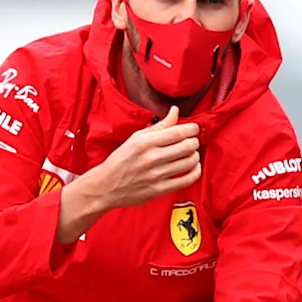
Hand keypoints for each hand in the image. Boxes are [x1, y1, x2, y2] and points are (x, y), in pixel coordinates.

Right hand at [60, 107, 201, 241]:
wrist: (106, 186)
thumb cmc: (121, 160)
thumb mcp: (136, 138)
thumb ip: (159, 126)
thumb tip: (175, 111)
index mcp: (145, 142)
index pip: (177, 132)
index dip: (192, 129)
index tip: (194, 129)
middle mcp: (151, 158)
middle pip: (187, 146)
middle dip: (194, 142)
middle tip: (192, 141)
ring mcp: (156, 175)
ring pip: (189, 162)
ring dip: (195, 156)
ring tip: (191, 154)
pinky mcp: (160, 190)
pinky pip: (187, 180)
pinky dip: (195, 172)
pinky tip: (193, 167)